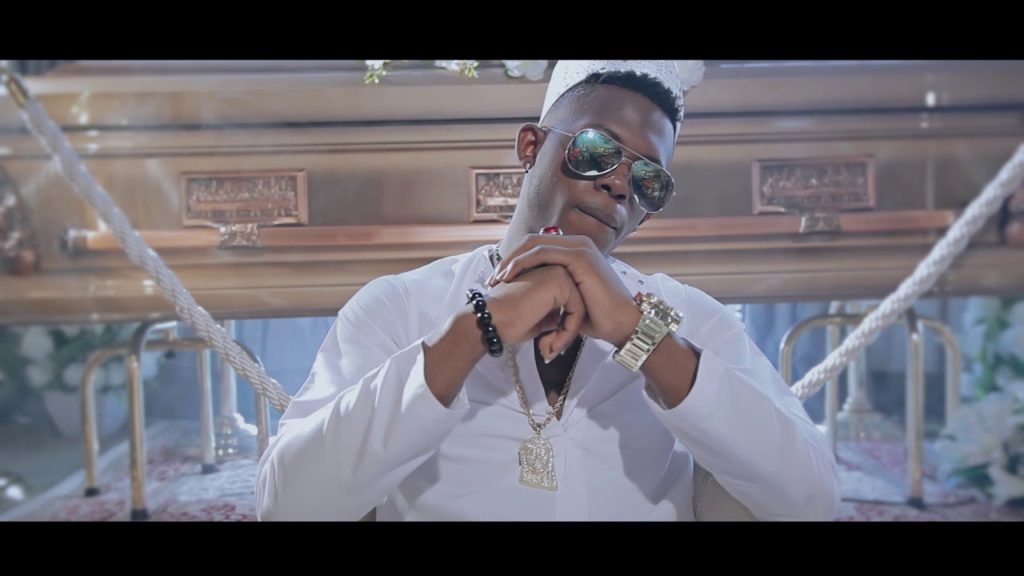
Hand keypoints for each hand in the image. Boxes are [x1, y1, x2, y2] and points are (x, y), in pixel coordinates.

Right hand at [487, 265, 585, 361]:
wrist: (490, 321)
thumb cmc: (508, 322)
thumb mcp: (538, 319)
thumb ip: (553, 316)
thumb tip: (564, 322)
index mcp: (548, 276)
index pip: (571, 304)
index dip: (564, 329)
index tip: (548, 347)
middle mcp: (554, 268)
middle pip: (578, 305)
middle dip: (567, 333)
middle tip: (549, 351)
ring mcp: (558, 271)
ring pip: (580, 308)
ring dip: (567, 335)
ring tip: (548, 349)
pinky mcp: (560, 280)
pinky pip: (577, 310)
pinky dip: (567, 332)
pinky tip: (549, 343)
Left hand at [489, 234, 640, 348]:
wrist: (621, 325)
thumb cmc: (598, 318)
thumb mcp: (569, 302)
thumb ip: (553, 293)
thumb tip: (533, 300)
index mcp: (575, 251)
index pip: (537, 247)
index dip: (515, 260)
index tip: (498, 280)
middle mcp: (577, 244)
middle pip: (532, 242)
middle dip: (508, 259)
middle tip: (492, 279)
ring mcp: (580, 248)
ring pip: (534, 245)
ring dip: (511, 261)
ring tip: (498, 279)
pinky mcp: (580, 256)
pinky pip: (542, 253)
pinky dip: (522, 263)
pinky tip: (510, 277)